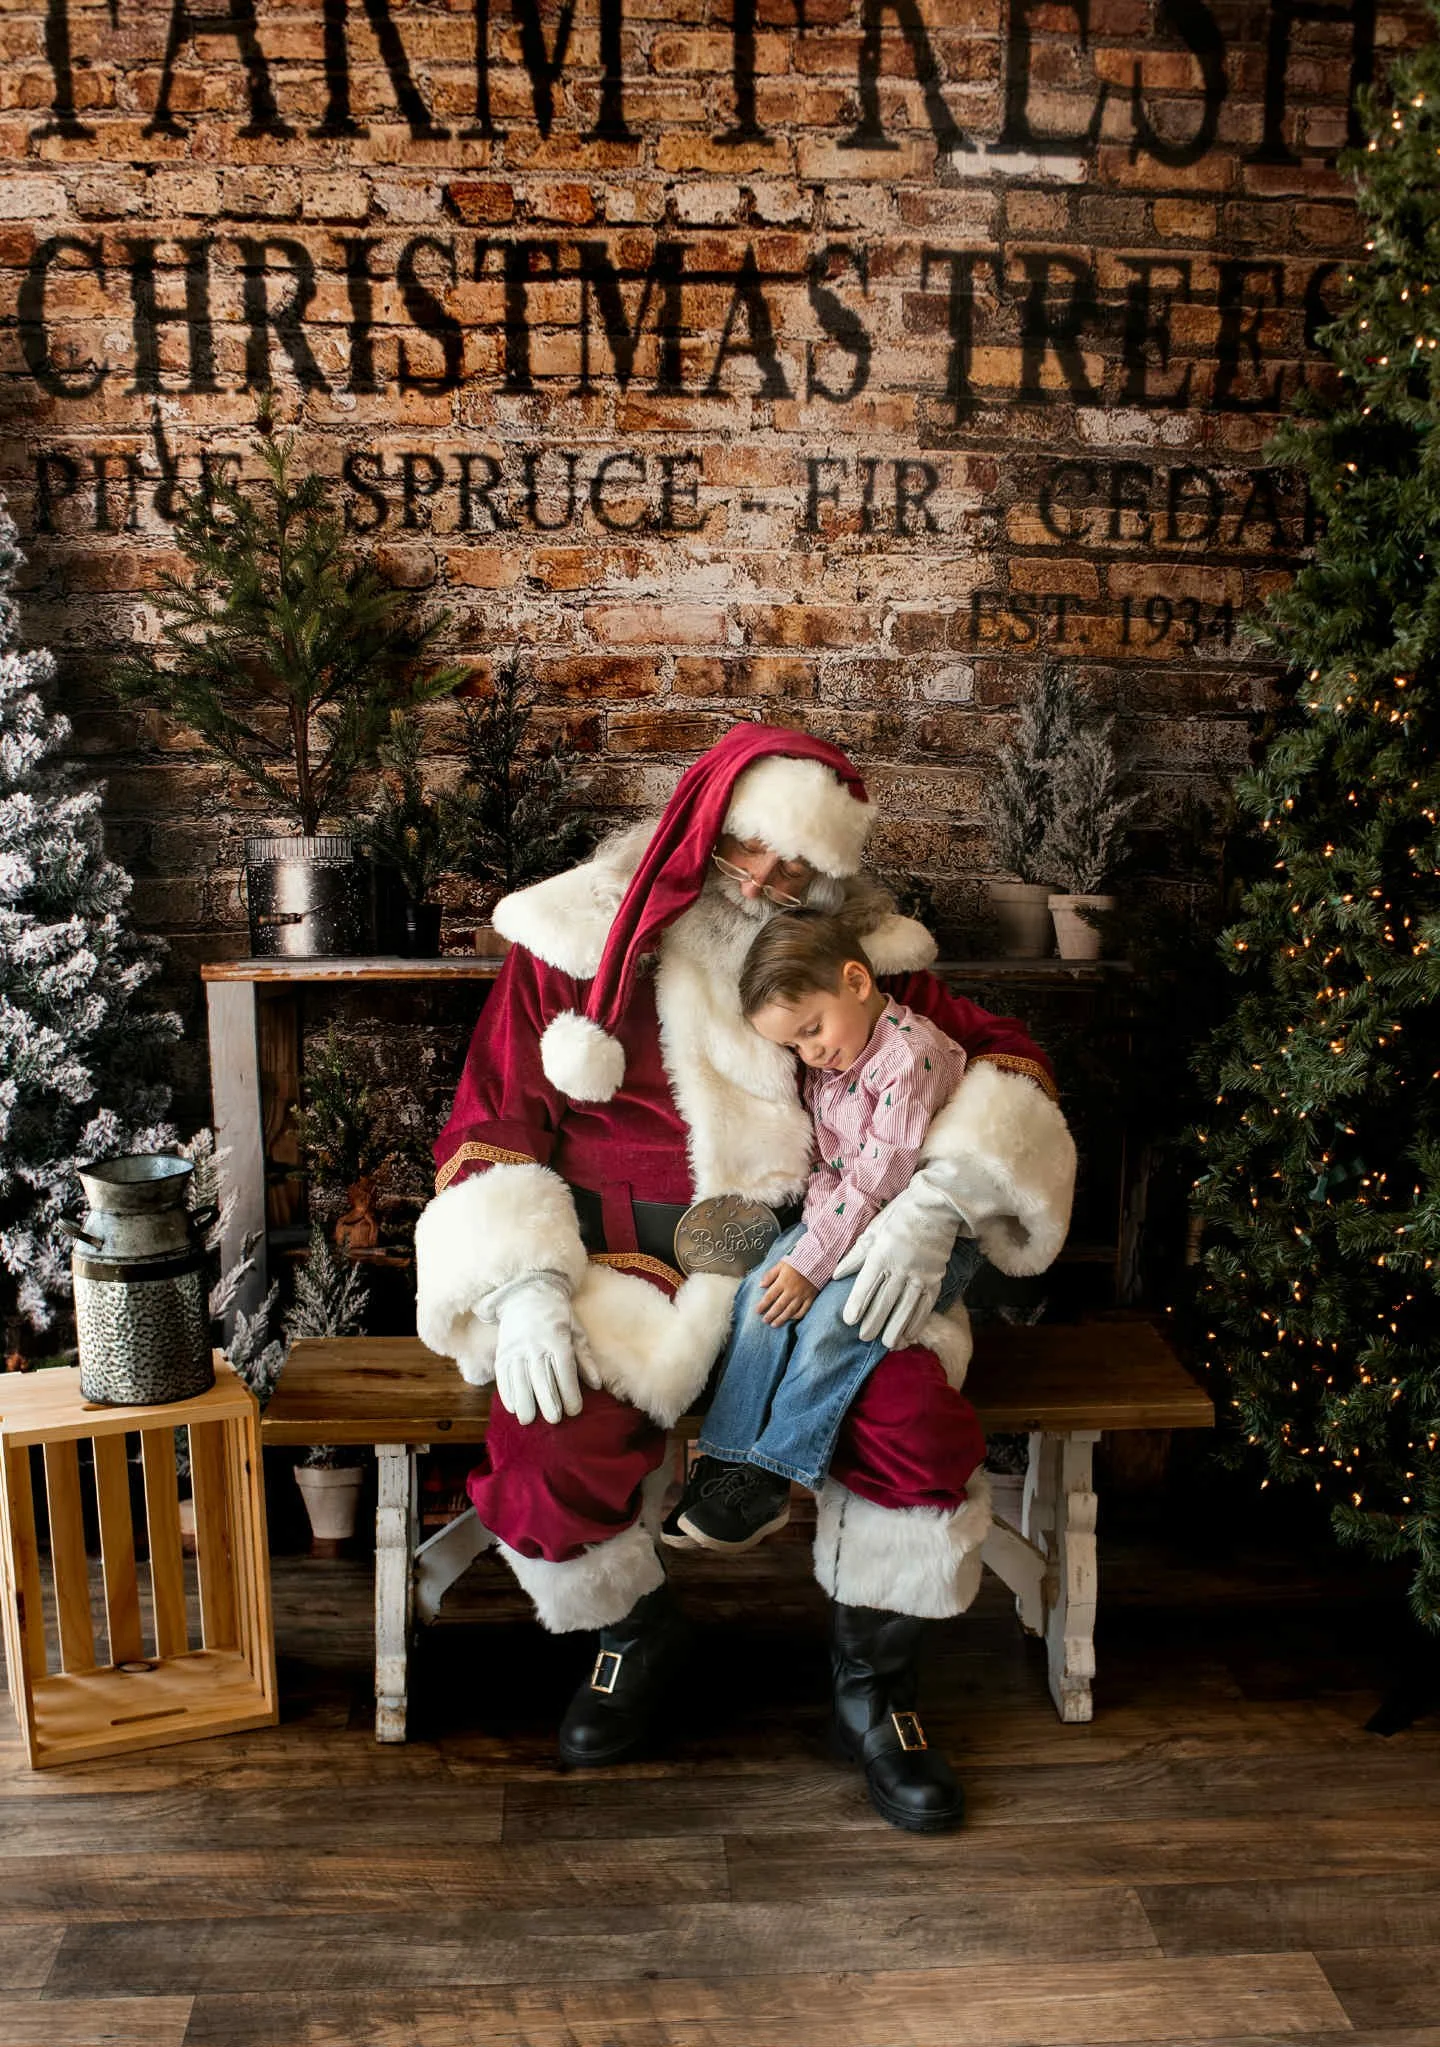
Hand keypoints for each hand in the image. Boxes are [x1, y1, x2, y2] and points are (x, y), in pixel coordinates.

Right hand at [492, 1277, 600, 1425]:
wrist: (526, 1294)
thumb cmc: (557, 1316)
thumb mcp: (576, 1331)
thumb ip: (585, 1358)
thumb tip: (596, 1384)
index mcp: (557, 1339)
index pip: (564, 1370)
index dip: (569, 1392)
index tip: (574, 1410)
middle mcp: (535, 1344)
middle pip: (541, 1378)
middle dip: (548, 1401)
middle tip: (554, 1420)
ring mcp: (516, 1348)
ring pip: (518, 1379)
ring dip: (523, 1401)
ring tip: (528, 1419)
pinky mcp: (502, 1351)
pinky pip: (502, 1375)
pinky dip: (506, 1392)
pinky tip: (512, 1407)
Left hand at [756, 1260, 818, 1326]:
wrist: (817, 1260)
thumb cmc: (797, 1261)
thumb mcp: (781, 1264)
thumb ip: (770, 1275)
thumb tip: (761, 1285)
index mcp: (782, 1282)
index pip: (769, 1296)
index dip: (762, 1305)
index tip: (757, 1311)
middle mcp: (791, 1291)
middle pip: (779, 1306)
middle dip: (770, 1315)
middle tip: (765, 1321)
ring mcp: (802, 1295)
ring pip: (790, 1311)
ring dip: (781, 1319)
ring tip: (774, 1324)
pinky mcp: (810, 1297)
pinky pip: (803, 1310)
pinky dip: (797, 1316)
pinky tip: (791, 1318)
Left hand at [834, 1173, 963, 1346]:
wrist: (936, 1208)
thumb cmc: (899, 1216)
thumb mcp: (873, 1231)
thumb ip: (856, 1255)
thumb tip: (837, 1274)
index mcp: (881, 1254)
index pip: (866, 1286)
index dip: (857, 1305)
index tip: (849, 1321)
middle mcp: (900, 1268)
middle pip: (885, 1302)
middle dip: (874, 1323)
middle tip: (864, 1338)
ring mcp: (920, 1275)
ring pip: (906, 1309)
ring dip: (895, 1328)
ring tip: (887, 1343)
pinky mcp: (935, 1279)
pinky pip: (925, 1306)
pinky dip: (917, 1322)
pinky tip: (909, 1333)